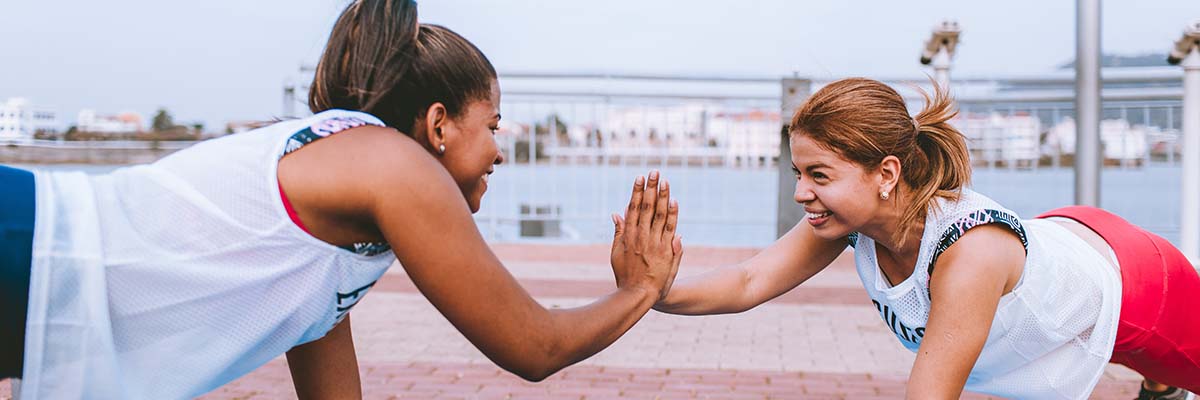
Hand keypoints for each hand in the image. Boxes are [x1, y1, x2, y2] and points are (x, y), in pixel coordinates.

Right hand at [610, 170, 682, 300]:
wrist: (638, 294)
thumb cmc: (626, 275)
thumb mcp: (616, 253)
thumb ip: (618, 232)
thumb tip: (617, 213)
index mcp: (628, 235)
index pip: (634, 208)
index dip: (638, 192)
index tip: (640, 178)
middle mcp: (641, 236)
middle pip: (647, 207)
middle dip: (651, 188)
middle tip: (654, 172)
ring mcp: (654, 243)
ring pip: (659, 215)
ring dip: (662, 196)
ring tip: (665, 181)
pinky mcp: (665, 251)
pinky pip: (670, 229)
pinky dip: (673, 215)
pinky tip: (674, 201)